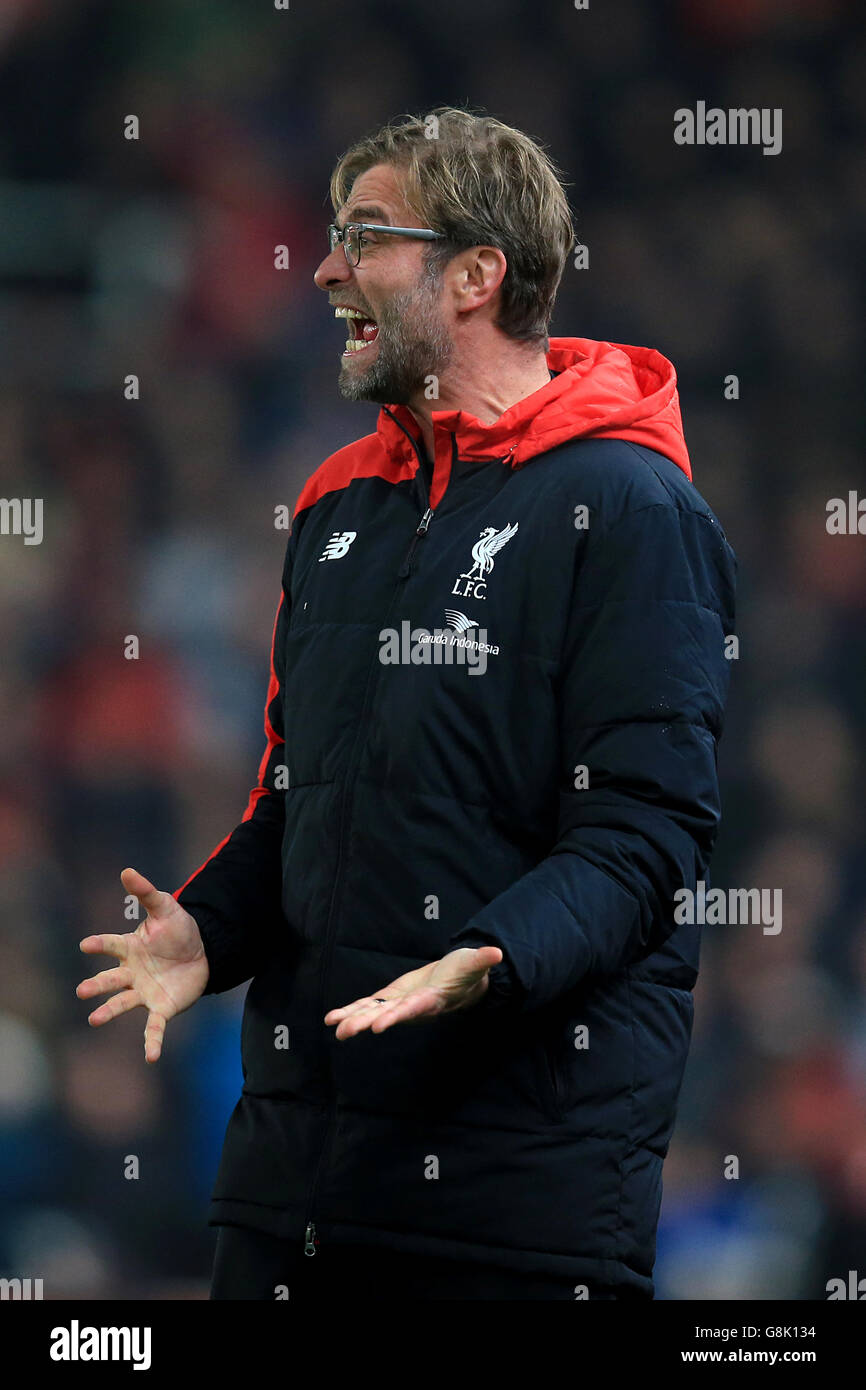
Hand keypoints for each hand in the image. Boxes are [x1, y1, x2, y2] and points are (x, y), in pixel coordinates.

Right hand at [76, 867, 209, 1062]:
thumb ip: (147, 893)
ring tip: (94, 1019)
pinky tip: (151, 1057)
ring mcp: (144, 992)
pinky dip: (152, 1042)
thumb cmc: (179, 930)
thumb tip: (126, 871)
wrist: (204, 952)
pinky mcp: (162, 1008)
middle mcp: (132, 973)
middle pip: (111, 979)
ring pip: (122, 1003)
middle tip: (83, 990)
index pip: (111, 945)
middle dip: (97, 985)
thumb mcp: (166, 908)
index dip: (100, 945)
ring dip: (109, 1011)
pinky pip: (154, 1027)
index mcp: (130, 948)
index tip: (86, 945)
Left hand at [324, 945, 503, 1040]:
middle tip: (345, 1032)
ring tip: (334, 1027)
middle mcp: (412, 1007)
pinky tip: (331, 1018)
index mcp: (431, 1000)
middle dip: (366, 1023)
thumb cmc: (466, 972)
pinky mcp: (391, 998)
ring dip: (353, 1020)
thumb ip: (482, 960)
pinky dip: (351, 1010)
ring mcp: (399, 1004)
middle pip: (387, 1016)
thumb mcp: (474, 964)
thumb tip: (497, 953)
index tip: (378, 1026)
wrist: (457, 981)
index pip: (412, 1009)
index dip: (395, 1017)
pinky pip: (368, 1006)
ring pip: (374, 1013)